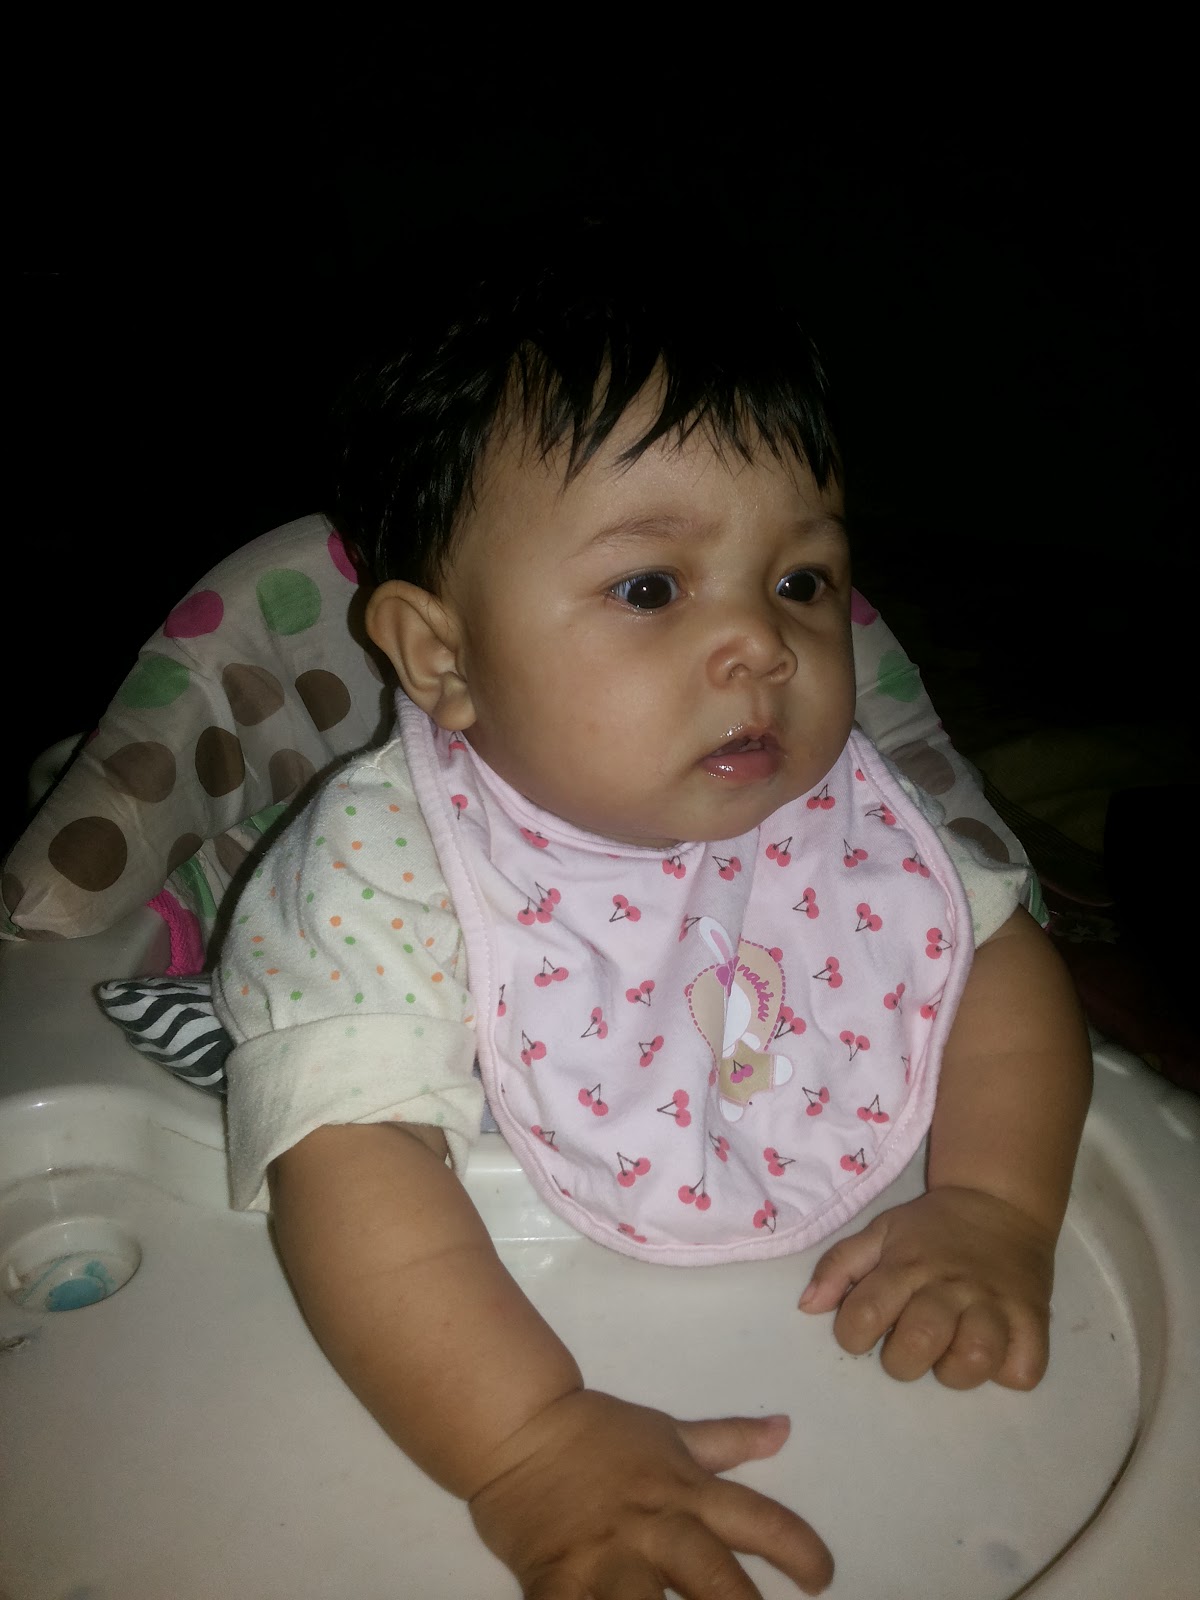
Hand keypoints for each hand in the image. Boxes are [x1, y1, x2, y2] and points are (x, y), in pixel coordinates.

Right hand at [468, 1388, 832, 1598]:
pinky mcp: (557, 1582)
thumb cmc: (598, 1436)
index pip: (758, 1521)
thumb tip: (784, 1430)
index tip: (823, 1580)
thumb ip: (727, 1440)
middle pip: (713, 1578)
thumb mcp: (670, 1433)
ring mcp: (606, 1557)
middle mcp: (655, 1527)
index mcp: (685, 1492)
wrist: (519, 1428)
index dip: (798, 1551)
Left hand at [798, 1186, 1055, 1389]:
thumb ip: (839, 1265)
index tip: (862, 1330)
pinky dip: (1008, 1372)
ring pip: (975, 1358)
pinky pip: (1025, 1369)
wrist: (999, 1201)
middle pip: (919, 1341)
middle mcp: (950, 1285)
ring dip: (957, 1370)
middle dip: (903, 1359)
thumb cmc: (931, 1228)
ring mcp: (995, 1303)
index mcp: (906, 1265)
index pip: (864, 1315)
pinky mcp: (1034, 1320)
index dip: (853, 1335)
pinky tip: (994, 1356)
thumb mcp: (880, 1232)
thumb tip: (807, 1306)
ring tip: (951, 1356)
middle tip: (909, 1346)